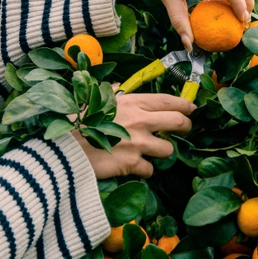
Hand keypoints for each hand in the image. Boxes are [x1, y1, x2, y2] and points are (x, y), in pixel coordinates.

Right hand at [68, 85, 193, 179]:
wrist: (66, 147)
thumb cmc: (77, 121)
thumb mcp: (94, 99)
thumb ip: (111, 93)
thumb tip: (117, 88)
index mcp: (133, 103)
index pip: (169, 101)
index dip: (184, 104)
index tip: (191, 108)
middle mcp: (142, 121)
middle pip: (179, 123)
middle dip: (186, 126)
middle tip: (184, 129)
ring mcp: (140, 144)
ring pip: (168, 150)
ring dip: (163, 151)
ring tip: (153, 151)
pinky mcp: (133, 164)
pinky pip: (150, 170)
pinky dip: (145, 170)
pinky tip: (135, 167)